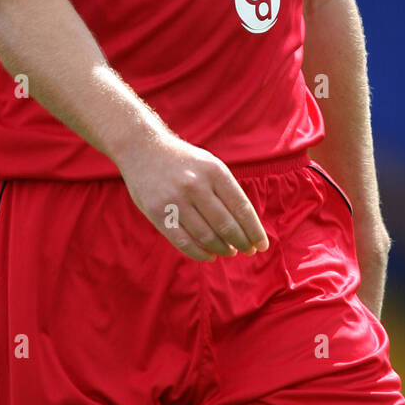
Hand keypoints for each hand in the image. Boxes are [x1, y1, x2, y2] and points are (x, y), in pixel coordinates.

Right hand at [118, 132, 269, 262]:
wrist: (142, 148)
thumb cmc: (183, 161)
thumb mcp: (209, 165)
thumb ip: (226, 191)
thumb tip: (247, 226)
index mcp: (214, 171)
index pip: (241, 208)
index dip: (254, 230)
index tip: (261, 245)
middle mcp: (196, 185)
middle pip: (226, 225)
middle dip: (242, 243)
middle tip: (248, 251)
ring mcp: (175, 199)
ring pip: (206, 236)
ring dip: (222, 249)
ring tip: (229, 252)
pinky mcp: (157, 212)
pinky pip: (183, 241)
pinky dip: (199, 253)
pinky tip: (209, 256)